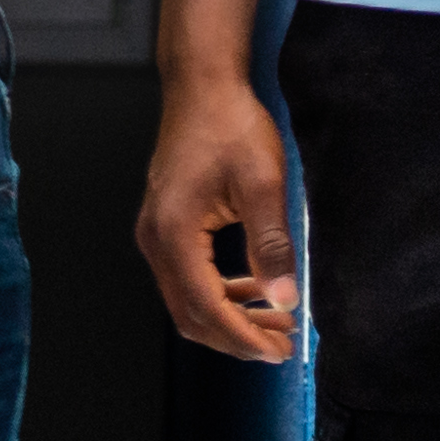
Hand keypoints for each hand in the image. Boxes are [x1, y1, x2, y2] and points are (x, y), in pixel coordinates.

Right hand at [136, 71, 299, 361]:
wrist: (202, 87)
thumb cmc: (230, 125)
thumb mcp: (263, 183)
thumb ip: (271, 245)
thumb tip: (283, 298)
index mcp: (174, 232)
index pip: (206, 306)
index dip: (243, 337)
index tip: (278, 352)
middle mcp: (156, 240)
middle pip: (190, 314)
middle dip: (236, 337)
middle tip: (281, 346)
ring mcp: (156, 235)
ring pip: (188, 301)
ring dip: (230, 318)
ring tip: (276, 322)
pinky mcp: (166, 229)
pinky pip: (188, 279)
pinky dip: (220, 295)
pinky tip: (253, 291)